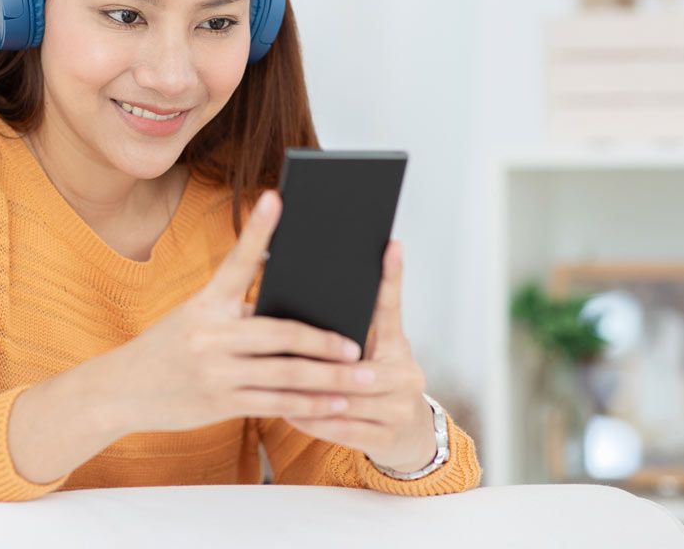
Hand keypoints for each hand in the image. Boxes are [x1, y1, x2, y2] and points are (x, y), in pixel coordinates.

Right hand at [96, 189, 369, 433]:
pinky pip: (275, 403)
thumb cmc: (166, 349)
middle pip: (281, 334)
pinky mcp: (220, 402)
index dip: (258, 229)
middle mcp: (210, 334)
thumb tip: (291, 304)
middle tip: (359, 344)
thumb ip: (235, 312)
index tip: (277, 198)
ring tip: (363, 378)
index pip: (236, 260)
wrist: (121, 389)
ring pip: (286, 374)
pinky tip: (335, 403)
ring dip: (330, 379)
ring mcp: (216, 371)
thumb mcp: (193, 317)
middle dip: (326, 342)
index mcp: (205, 303)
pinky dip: (308, 403)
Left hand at [282, 239, 437, 472]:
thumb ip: (354, 328)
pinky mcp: (389, 438)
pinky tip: (290, 413)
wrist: (410, 436)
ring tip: (273, 385)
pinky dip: (314, 420)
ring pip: (346, 399)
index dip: (392, 277)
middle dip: (320, 364)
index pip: (392, 308)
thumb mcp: (376, 352)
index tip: (390, 246)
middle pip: (357, 365)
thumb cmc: (379, 384)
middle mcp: (408, 374)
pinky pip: (343, 429)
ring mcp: (401, 408)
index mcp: (399, 346)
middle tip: (283, 351)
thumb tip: (316, 291)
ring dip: (308, 394)